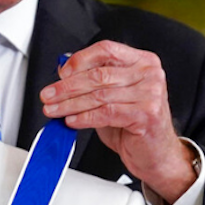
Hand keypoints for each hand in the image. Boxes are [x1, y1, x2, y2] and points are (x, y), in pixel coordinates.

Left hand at [40, 41, 196, 202]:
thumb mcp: (113, 97)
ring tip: (54, 110)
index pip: (106, 50)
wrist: (156, 154)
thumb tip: (63, 70)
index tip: (61, 73)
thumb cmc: (135, 125)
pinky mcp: (146, 115)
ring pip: (99, 95)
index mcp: (142, 61)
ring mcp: (150, 94)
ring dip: (70, 104)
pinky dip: (84, 117)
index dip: (80, 60)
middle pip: (99, 74)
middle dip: (67, 87)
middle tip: (48, 95)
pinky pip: (106, 113)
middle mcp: (149, 74)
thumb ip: (94, 81)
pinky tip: (71, 121)